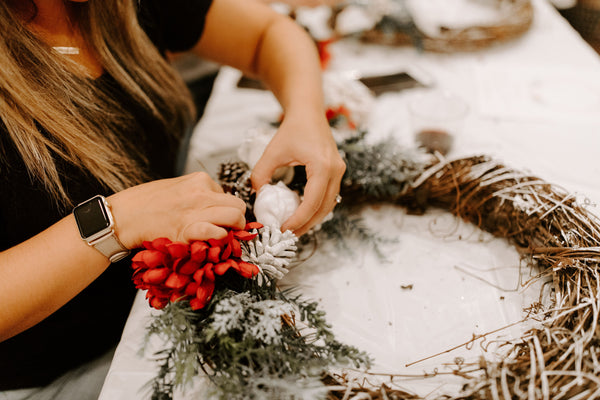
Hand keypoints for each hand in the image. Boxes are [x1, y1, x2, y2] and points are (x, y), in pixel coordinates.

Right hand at [109, 172, 246, 247]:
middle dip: (238, 220)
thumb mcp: (177, 188)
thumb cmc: (146, 204)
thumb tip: (217, 205)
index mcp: (199, 180)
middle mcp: (201, 193)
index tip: (221, 220)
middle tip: (229, 231)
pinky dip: (220, 239)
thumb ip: (198, 194)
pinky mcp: (186, 230)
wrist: (122, 216)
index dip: (227, 210)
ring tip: (224, 238)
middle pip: (238, 206)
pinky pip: (217, 233)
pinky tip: (212, 242)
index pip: (229, 195)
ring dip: (234, 231)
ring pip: (235, 217)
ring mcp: (195, 211)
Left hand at [251, 111, 345, 235]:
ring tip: (294, 228)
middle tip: (288, 235)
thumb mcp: (272, 151)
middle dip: (306, 224)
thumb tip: (257, 195)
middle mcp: (336, 171)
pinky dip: (317, 208)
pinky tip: (302, 214)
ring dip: (313, 219)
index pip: (312, 202)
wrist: (309, 111)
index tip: (282, 229)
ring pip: (329, 205)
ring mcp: (339, 172)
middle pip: (324, 208)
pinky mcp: (336, 172)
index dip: (298, 219)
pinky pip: (329, 196)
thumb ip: (261, 174)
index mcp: (323, 167)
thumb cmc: (292, 129)